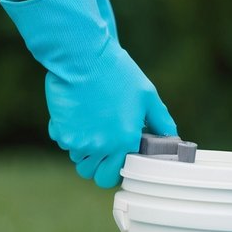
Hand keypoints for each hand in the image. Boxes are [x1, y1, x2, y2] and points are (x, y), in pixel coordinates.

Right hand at [0, 0, 175, 186]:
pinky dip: (69, 134)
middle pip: (93, 175)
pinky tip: (78, 115)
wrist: (82, 55)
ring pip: (77, 159)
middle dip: (98, 166)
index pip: (114, 176)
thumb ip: (162, 123)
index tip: (117, 158)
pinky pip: (64, 142)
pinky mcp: (60, 130)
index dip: (116, 169)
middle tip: (103, 149)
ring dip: (83, 150)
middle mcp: (100, 147)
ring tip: (91, 127)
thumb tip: (172, 139)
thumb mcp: (148, 97)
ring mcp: (77, 141)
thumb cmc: (117, 73)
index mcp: (124, 142)